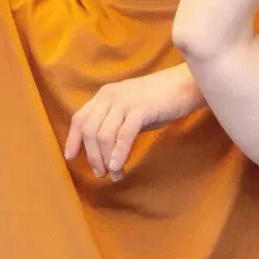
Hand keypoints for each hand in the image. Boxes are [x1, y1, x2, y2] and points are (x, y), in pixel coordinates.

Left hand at [63, 66, 203, 181]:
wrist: (187, 85)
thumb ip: (116, 122)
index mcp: (105, 95)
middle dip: (93, 156)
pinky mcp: (141, 109)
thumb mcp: (131, 108)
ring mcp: (125, 102)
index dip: (73, 140)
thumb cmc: (161, 99)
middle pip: (90, 131)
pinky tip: (118, 165)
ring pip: (104, 135)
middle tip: (101, 173)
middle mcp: (110, 96)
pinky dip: (118, 153)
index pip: (80, 119)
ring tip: (114, 173)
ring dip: (106, 159)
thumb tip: (105, 149)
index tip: (71, 158)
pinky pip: (124, 135)